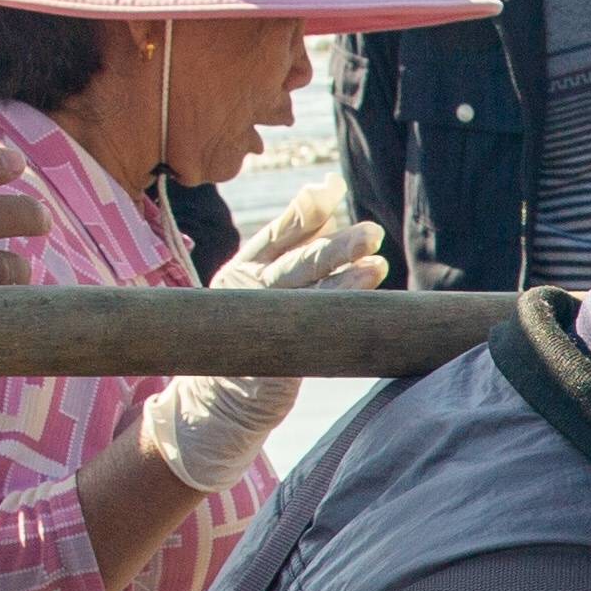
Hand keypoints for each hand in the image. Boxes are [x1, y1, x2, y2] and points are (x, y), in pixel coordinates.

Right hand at [139, 197, 387, 489]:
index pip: (280, 233)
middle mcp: (249, 291)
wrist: (212, 402)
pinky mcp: (274, 362)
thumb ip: (292, 248)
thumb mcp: (259, 286)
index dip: (306, 210)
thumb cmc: (248, 335)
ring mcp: (259, 326)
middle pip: (298, 263)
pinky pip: (311, 335)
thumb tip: (325, 196)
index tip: (333, 189)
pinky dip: (337, 318)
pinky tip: (364, 307)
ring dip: (345, 279)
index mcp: (244, 268)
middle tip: (372, 233)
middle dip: (336, 247)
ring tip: (377, 264)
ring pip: (307, 296)